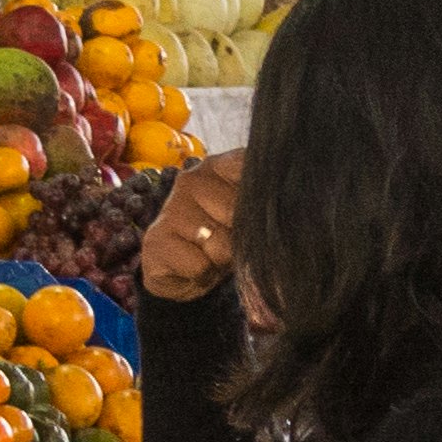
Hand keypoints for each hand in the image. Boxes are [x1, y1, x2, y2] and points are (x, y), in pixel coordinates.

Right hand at [140, 151, 246, 302]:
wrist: (187, 273)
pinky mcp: (156, 240)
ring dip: (222, 260)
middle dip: (241, 238)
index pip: (252, 171)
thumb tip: (285, 208)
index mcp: (220, 167)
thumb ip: (261, 203)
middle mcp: (192, 179)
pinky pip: (200, 265)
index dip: (260, 202)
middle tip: (228, 242)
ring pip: (221, 244)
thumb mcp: (248, 216)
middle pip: (238, 215)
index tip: (256, 215)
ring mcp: (172, 208)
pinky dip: (202, 274)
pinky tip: (194, 266)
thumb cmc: (223, 239)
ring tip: (211, 255)